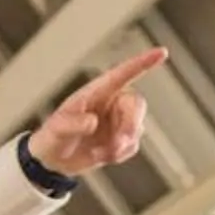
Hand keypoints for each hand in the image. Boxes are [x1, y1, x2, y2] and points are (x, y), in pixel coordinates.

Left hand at [27, 47, 167, 175]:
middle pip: (137, 104)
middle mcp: (111, 103)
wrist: (54, 161)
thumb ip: (73, 123)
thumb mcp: (57, 128)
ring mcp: (118, 122)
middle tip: (119, 143)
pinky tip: (101, 155)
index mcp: (97, 92)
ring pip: (137, 128)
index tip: (161, 53)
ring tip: (99, 153)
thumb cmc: (53, 136)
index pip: (123, 74)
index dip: (143, 63)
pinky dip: (119, 155)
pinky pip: (132, 146)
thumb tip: (93, 122)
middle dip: (131, 123)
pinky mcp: (121, 140)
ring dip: (121, 143)